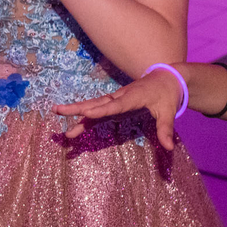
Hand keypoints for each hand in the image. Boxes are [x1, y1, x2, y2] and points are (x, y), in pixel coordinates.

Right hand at [54, 69, 184, 150]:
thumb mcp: (169, 112)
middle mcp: (120, 97)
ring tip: (56, 113)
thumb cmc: (167, 96)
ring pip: (93, 105)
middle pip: (96, 103)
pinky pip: (97, 111)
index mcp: (133, 97)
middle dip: (77, 107)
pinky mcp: (114, 104)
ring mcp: (115, 100)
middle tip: (57, 110)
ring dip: (75, 111)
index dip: (101, 110)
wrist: (166, 79)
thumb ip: (166, 130)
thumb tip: (169, 147)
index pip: (115, 105)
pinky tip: (74, 126)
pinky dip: (85, 117)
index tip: (87, 113)